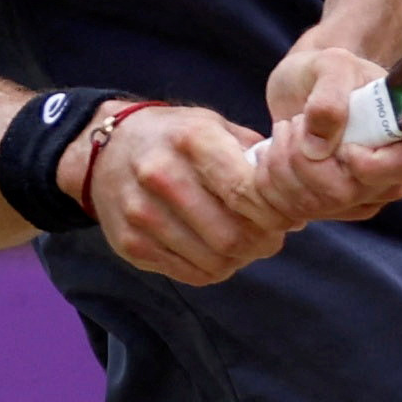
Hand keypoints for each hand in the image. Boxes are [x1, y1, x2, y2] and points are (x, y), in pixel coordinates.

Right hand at [89, 104, 302, 285]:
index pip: (246, 193)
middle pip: (232, 236)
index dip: (275, 215)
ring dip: (240, 259)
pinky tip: (216, 249)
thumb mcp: (214, 127)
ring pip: (214, 261)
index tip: (286, 217)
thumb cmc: (173, 137)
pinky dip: (214, 268)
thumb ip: (255, 157)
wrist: (105, 149)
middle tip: (270, 237)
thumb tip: (297, 196)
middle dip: (262, 243)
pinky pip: (190, 274)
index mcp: (191, 141)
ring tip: (244, 243)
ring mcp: (141, 214)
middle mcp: (161, 176)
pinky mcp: (131, 245)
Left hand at [256, 40, 401, 228]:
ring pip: (318, 205)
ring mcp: (361, 195)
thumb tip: (319, 147)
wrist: (305, 85)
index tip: (343, 145)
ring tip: (284, 130)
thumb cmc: (327, 70)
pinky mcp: (330, 206)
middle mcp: (390, 172)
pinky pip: (297, 210)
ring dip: (283, 166)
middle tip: (294, 123)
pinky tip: (275, 151)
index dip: (373, 164)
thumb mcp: (331, 64)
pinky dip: (273, 181)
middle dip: (306, 160)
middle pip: (352, 193)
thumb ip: (330, 95)